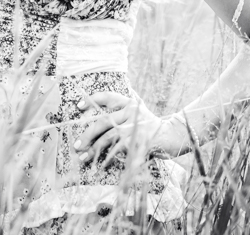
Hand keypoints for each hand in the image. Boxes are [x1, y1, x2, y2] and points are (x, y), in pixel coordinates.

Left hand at [72, 92, 191, 167]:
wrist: (172, 137)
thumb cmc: (154, 125)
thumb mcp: (142, 109)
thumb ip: (132, 100)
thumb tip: (125, 84)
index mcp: (130, 103)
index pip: (109, 97)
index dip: (93, 99)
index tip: (78, 105)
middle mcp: (130, 113)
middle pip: (103, 121)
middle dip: (87, 133)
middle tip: (76, 144)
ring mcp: (133, 128)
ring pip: (107, 137)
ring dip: (92, 149)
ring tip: (82, 157)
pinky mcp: (135, 142)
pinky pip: (116, 151)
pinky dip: (106, 158)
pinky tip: (99, 165)